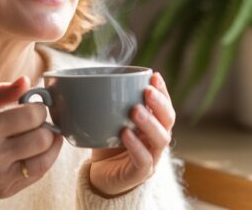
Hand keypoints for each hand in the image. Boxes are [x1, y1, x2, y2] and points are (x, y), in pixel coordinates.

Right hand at [0, 76, 62, 197]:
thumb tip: (26, 81)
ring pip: (45, 158)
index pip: (31, 115)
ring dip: (51, 143)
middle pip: (42, 137)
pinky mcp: (7, 189)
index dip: (39, 108)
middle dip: (46, 125)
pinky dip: (46, 158)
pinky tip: (40, 150)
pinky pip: (39, 173)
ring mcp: (0, 176)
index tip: (34, 106)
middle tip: (39, 122)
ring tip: (44, 134)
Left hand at [88, 72, 175, 196]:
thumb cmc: (106, 144)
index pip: (164, 106)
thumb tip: (83, 78)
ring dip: (149, 123)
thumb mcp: (106, 120)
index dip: (162, 91)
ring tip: (135, 110)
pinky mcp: (141, 173)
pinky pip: (144, 159)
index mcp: (153, 124)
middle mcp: (156, 139)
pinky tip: (126, 134)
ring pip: (160, 139)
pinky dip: (136, 146)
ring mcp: (152, 157)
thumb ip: (105, 102)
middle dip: (159, 103)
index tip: (153, 75)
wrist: (99, 176)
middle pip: (168, 120)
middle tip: (147, 91)